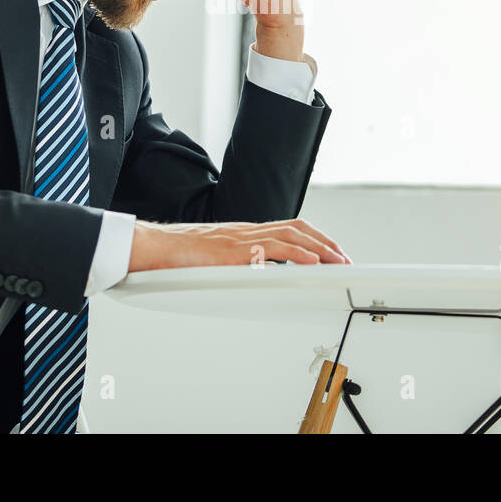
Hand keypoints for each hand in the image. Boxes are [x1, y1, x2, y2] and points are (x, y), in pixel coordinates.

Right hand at [129, 217, 350, 271]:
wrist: (155, 247)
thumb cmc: (178, 255)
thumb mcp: (215, 258)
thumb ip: (237, 262)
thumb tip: (259, 274)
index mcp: (245, 233)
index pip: (289, 227)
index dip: (314, 238)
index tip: (331, 252)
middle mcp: (248, 231)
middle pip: (298, 227)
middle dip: (326, 242)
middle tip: (344, 258)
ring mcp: (242, 238)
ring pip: (292, 235)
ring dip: (320, 249)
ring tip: (338, 261)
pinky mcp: (235, 251)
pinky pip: (272, 249)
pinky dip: (297, 255)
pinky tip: (312, 263)